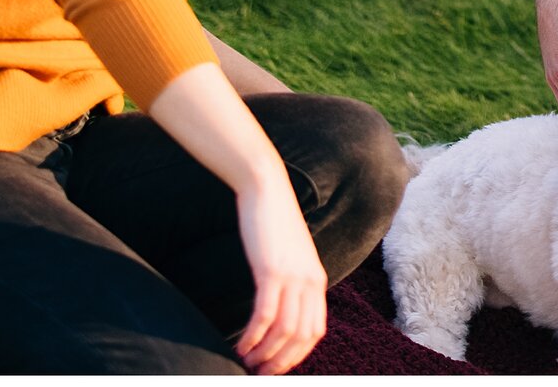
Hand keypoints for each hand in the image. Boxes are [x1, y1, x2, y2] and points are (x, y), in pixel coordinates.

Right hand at [232, 170, 327, 373]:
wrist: (266, 189)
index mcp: (317, 280)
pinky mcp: (271, 271)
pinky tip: (240, 344)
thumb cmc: (273, 223)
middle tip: (258, 372)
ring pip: (284, 331)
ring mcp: (292, 276)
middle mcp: (310, 281)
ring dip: (264, 353)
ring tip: (245, 361)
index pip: (314, 331)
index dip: (296, 355)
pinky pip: (265, 315)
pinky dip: (253, 335)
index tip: (276, 366)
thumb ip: (291, 281)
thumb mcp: (290, 256)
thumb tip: (280, 308)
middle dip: (280, 361)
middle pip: (301, 336)